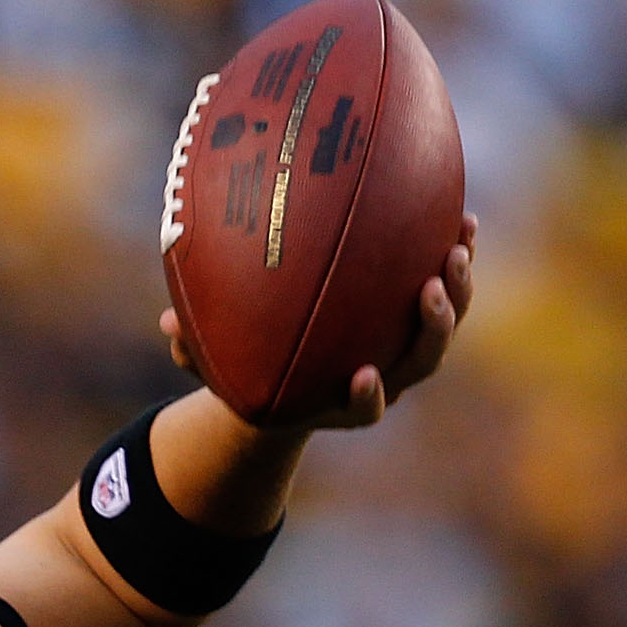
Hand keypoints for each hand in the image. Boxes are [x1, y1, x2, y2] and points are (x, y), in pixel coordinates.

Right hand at [158, 211, 478, 431]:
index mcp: (340, 402)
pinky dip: (455, 254)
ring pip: (445, 325)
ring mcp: (406, 348)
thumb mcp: (220, 368)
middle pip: (423, 361)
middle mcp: (385, 380)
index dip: (368, 398)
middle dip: (435, 327)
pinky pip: (446, 286)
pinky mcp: (418, 317)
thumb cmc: (253, 372)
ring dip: (458, 287)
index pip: (364, 410)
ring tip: (458, 244)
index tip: (363, 377)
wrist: (295, 380)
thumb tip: (167, 323)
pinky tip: (459, 216)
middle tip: (430, 290)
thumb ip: (198, 353)